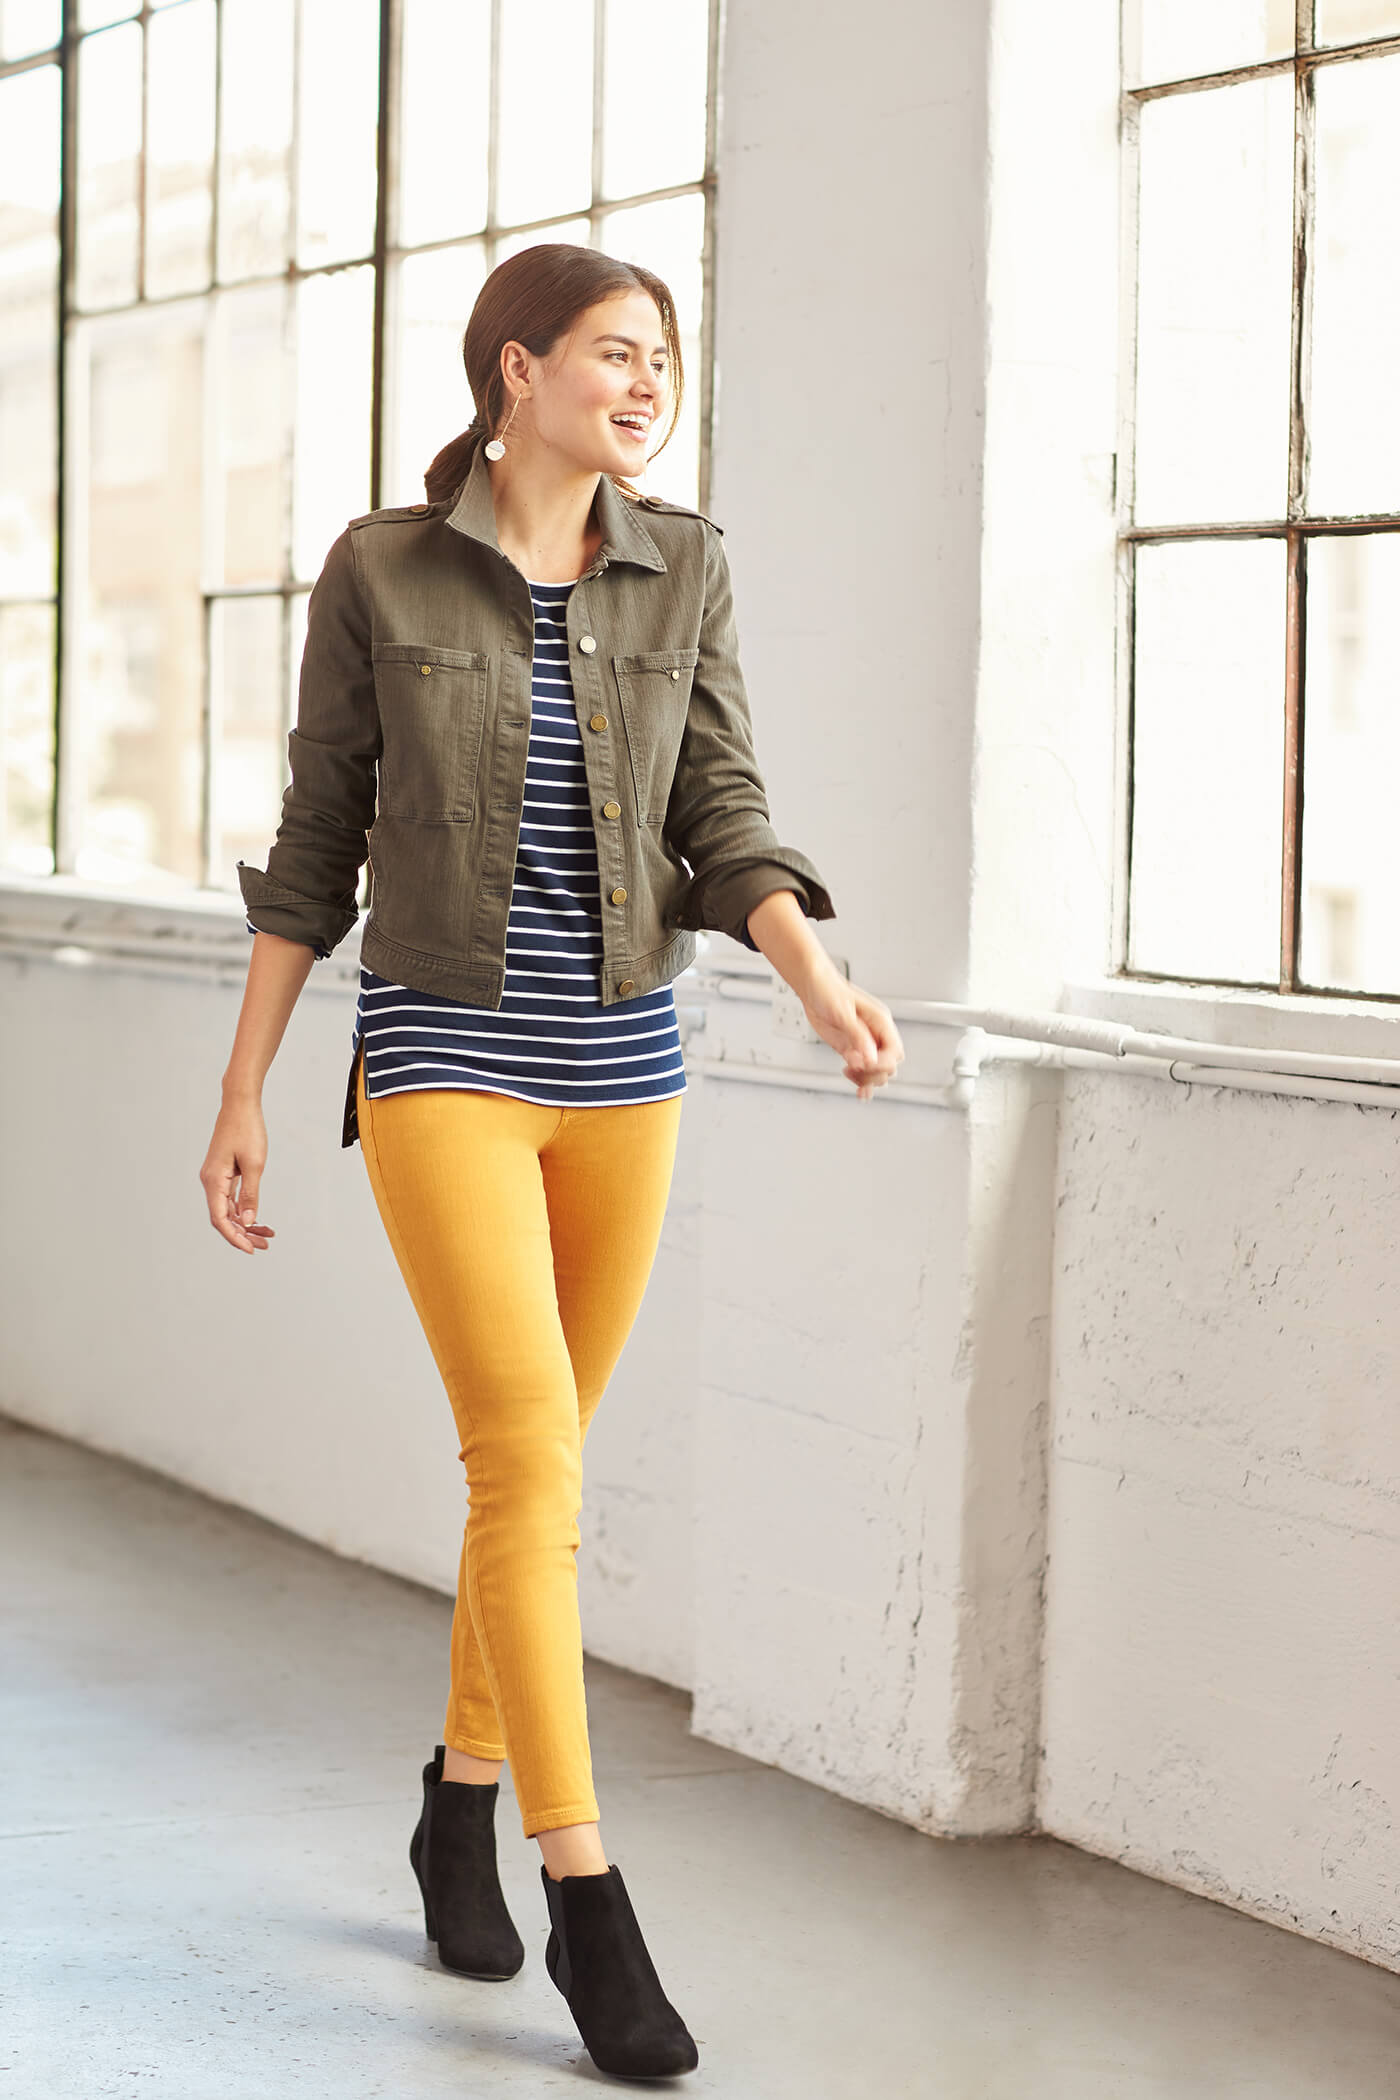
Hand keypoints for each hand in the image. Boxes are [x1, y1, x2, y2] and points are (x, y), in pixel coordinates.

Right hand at [200, 1097, 276, 1253]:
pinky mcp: (223, 1172)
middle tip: (264, 1245)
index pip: (220, 1219)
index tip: (250, 1249)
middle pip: (223, 1217)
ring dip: (245, 1224)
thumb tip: (248, 1221)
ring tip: (266, 1236)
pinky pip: (230, 1198)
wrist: (240, 1104)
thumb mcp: (254, 1164)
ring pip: (228, 1209)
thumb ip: (250, 1195)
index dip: (234, 1237)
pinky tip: (258, 1219)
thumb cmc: (247, 1130)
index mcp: (213, 1181)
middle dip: (243, 1234)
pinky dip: (243, 1209)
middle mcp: (210, 1181)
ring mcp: (216, 1177)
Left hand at [799, 968, 904, 1101]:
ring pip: (877, 1071)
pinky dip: (862, 1082)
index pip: (894, 1051)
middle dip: (873, 1072)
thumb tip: (869, 1058)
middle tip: (853, 1068)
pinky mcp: (850, 1049)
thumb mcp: (843, 1013)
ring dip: (866, 1079)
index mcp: (881, 1022)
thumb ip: (858, 1036)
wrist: (812, 987)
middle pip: (889, 1065)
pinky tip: (860, 1091)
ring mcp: (863, 1044)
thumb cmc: (828, 991)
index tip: (865, 1065)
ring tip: (848, 1073)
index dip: (882, 1063)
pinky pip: (862, 1070)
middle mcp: (875, 1034)